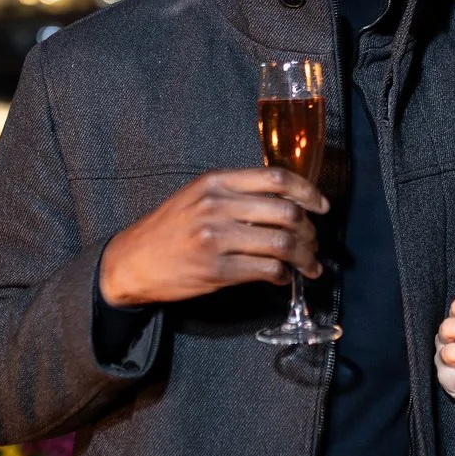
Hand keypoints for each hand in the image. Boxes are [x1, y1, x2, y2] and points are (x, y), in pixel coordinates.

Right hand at [98, 168, 328, 306]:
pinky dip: (283, 275)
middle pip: (286, 212)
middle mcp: (218, 206)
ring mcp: (217, 239)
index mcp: (217, 182)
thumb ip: (238, 194)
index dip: (308, 192)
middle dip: (310, 231)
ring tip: (309, 265)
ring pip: (282, 244)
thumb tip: (287, 204)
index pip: (277, 179)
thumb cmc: (170, 228)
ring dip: (304, 256)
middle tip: (314, 243)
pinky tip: (282, 277)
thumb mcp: (199, 196)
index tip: (322, 206)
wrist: (132, 262)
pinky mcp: (217, 271)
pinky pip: (267, 270)